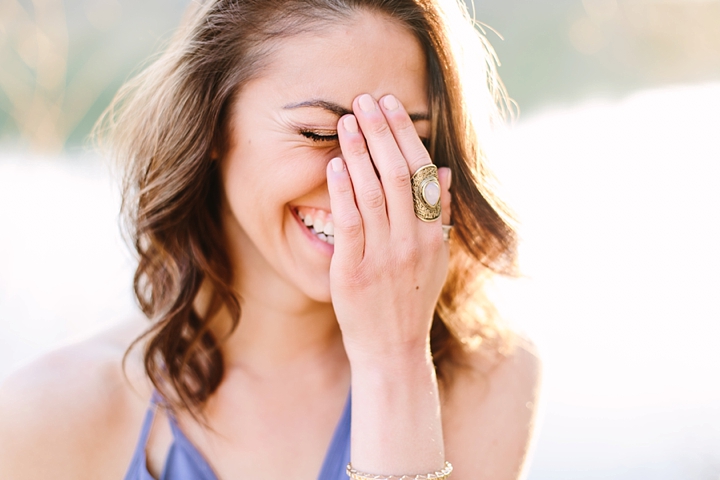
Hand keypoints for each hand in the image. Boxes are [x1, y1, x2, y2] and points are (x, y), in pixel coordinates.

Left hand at [326, 93, 451, 363]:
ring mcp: (383, 256)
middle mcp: (412, 240)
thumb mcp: (436, 258)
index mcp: (433, 233)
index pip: (422, 171)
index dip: (405, 134)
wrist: (392, 348)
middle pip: (398, 174)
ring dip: (359, 152)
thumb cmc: (411, 299)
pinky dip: (342, 191)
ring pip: (373, 193)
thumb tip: (441, 174)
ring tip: (346, 121)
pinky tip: (333, 164)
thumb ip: (439, 215)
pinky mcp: (354, 271)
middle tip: (364, 100)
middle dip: (380, 132)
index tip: (390, 106)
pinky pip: (349, 224)